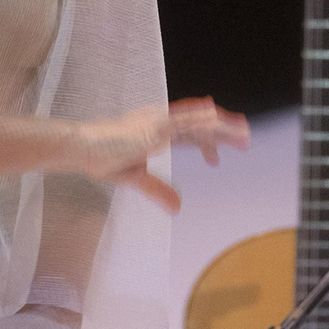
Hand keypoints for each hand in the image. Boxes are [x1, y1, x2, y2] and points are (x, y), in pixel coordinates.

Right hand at [75, 98, 250, 211]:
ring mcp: (160, 121)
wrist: (81, 148)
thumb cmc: (101, 159)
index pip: (189, 132)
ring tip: (244, 134)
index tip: (216, 159)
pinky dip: (206, 121)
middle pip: (200, 123)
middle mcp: (161, 120)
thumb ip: (158, 190)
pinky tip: (219, 122)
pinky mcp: (157, 126)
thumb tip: (177, 208)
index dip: (206, 142)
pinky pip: (187, 121)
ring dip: (224, 126)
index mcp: (156, 129)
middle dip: (224, 131)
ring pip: (200, 120)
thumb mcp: (136, 178)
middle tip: (246, 140)